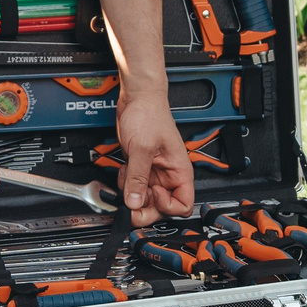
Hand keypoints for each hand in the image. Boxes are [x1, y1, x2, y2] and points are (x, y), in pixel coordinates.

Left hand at [112, 91, 195, 227]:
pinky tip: (124, 170)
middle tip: (131, 203)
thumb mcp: (142, 148)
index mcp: (179, 171)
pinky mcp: (141, 168)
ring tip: (127, 176)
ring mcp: (154, 173)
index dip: (166, 207)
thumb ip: (138, 177)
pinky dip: (126, 184)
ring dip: (132, 193)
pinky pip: (134, 187)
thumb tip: (134, 203)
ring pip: (145, 199)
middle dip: (145, 207)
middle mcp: (168, 175)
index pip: (182, 205)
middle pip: (161, 207)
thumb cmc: (149, 114)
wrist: (137, 99)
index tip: (152, 195)